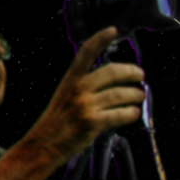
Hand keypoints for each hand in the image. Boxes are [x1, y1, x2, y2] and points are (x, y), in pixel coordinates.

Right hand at [27, 27, 146, 162]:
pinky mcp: (91, 122)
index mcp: (70, 82)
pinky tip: (133, 113)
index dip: (100, 39)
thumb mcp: (63, 97)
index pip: (86, 54)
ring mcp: (85, 105)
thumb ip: (84, 88)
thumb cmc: (53, 126)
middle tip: (139, 74)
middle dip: (131, 72)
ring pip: (121, 94)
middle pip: (113, 72)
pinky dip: (131, 113)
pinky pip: (120, 114)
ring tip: (139, 96)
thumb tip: (112, 83)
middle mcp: (78, 90)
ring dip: (135, 95)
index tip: (112, 30)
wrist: (39, 149)